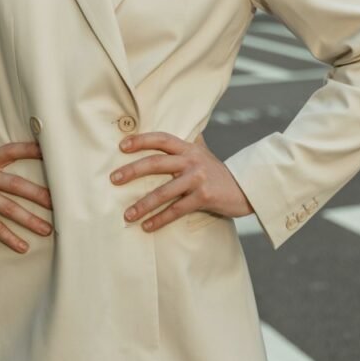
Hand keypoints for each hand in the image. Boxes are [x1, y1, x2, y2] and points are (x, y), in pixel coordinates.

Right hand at [0, 141, 53, 252]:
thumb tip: (9, 138)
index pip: (12, 150)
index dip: (31, 149)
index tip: (51, 151)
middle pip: (17, 184)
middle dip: (41, 194)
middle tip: (62, 203)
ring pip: (9, 208)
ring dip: (31, 220)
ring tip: (48, 229)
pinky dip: (10, 238)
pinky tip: (23, 247)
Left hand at [110, 131, 253, 231]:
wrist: (246, 188)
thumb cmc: (218, 173)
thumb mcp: (203, 154)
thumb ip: (187, 144)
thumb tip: (174, 134)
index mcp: (188, 148)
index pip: (161, 138)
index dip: (141, 140)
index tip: (122, 145)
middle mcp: (191, 160)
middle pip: (156, 162)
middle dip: (132, 171)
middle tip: (114, 178)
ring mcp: (197, 178)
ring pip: (164, 191)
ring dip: (143, 204)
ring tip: (127, 214)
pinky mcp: (204, 197)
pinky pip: (176, 210)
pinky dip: (160, 219)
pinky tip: (147, 226)